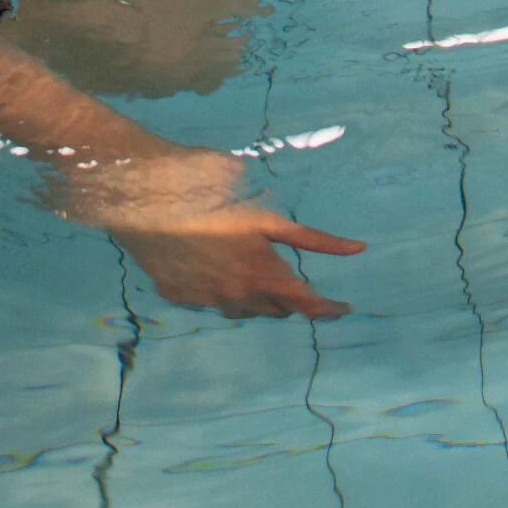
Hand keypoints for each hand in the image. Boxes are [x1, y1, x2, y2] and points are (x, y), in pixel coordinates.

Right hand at [113, 204, 365, 320]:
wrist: (149, 198)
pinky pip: (212, 301)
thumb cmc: (214, 197)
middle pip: (276, 310)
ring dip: (256, 296)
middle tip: (292, 275)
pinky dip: (221, 289)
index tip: (343, 308)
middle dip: (289, 296)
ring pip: (244, 309)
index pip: (306, 304)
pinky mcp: (180, 296)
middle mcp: (237, 296)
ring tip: (253, 267)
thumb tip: (358, 248)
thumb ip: (312, 238)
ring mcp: (206, 300)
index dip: (328, 309)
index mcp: (262, 274)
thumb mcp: (267, 215)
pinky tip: (214, 264)